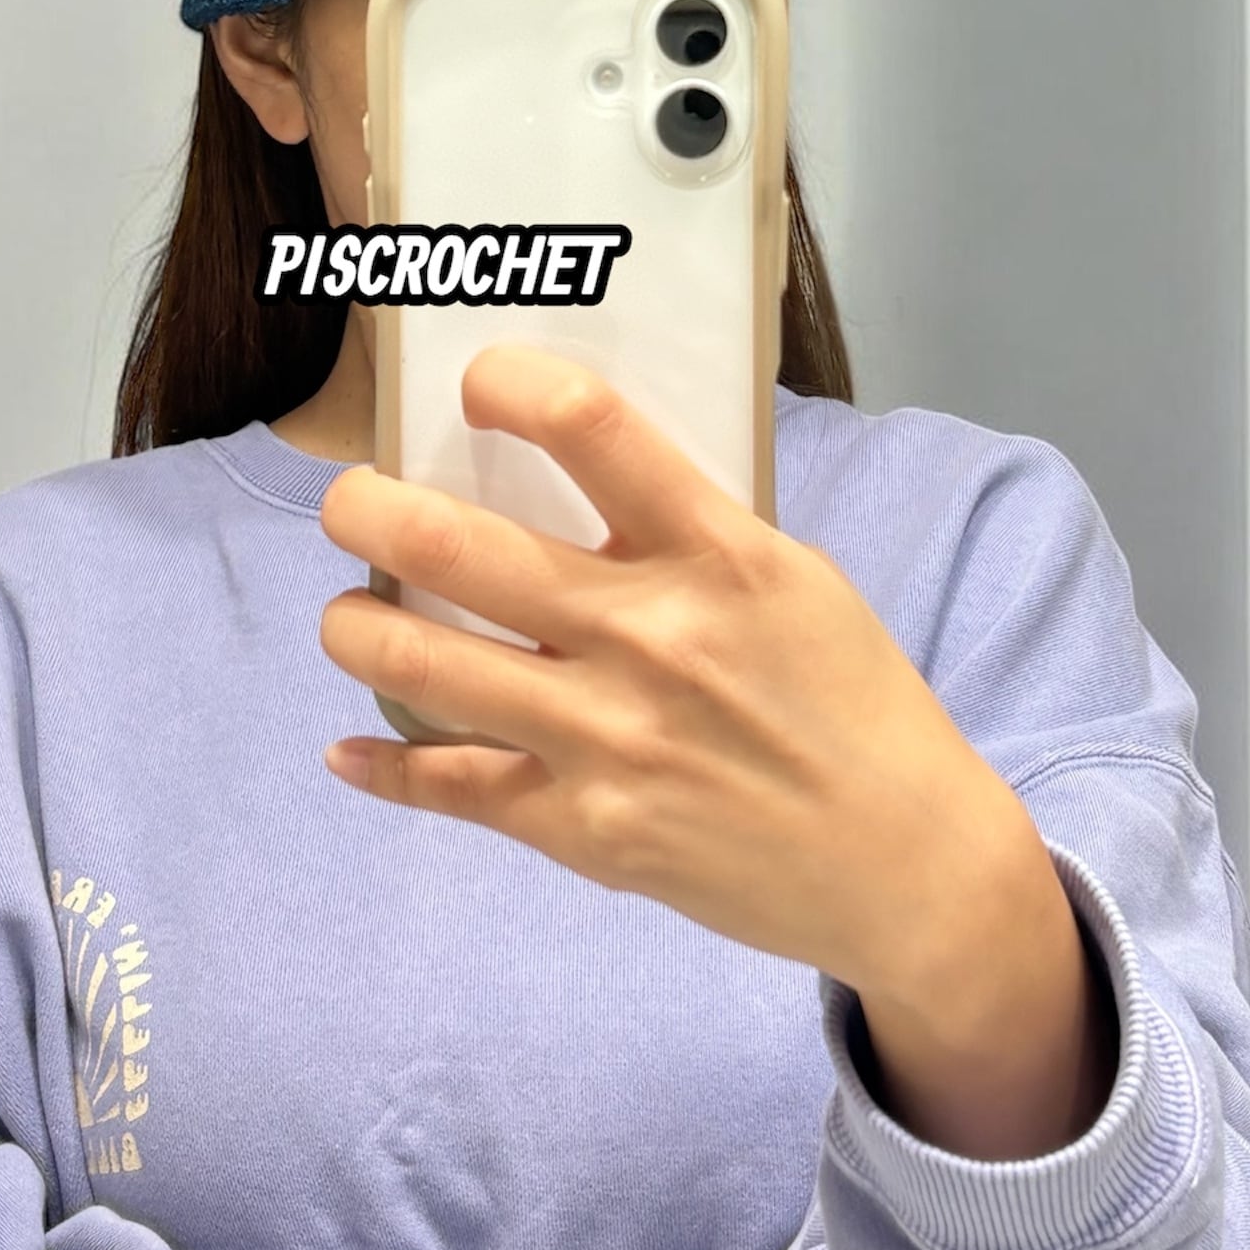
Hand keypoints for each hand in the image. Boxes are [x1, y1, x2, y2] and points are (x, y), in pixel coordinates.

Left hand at [316, 342, 1040, 1021]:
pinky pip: (455, 790)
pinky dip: (385, 768)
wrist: (906, 865)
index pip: (592, 429)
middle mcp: (651, 636)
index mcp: (718, 554)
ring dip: (355, 626)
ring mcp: (609, 739)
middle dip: (372, 510)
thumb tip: (577, 478)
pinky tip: (346, 748)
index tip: (474, 384)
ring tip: (344, 610)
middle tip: (348, 501)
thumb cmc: (852, 703)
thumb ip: (687, 532)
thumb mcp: (791, 580)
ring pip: (429, 664)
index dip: (511, 385)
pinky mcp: (587, 831)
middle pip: (464, 547)